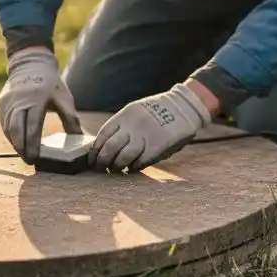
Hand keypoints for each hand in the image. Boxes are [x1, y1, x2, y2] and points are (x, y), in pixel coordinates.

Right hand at [0, 47, 80, 162]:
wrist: (31, 63)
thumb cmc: (51, 83)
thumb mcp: (64, 98)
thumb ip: (70, 118)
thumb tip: (79, 138)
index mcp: (36, 100)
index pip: (32, 127)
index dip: (32, 145)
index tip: (35, 158)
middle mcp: (19, 101)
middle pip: (16, 130)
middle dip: (21, 148)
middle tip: (29, 161)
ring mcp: (8, 102)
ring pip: (8, 128)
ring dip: (15, 143)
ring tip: (24, 154)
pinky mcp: (2, 103)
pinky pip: (4, 123)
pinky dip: (10, 135)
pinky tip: (18, 142)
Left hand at [89, 83, 210, 171]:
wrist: (183, 107)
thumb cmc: (157, 111)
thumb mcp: (136, 110)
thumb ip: (122, 125)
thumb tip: (105, 146)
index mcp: (125, 115)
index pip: (103, 135)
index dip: (95, 150)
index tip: (93, 159)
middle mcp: (132, 125)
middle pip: (110, 148)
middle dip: (103, 161)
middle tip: (101, 168)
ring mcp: (145, 136)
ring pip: (123, 157)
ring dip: (117, 166)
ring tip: (116, 169)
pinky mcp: (157, 146)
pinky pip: (140, 161)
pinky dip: (133, 167)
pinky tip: (132, 167)